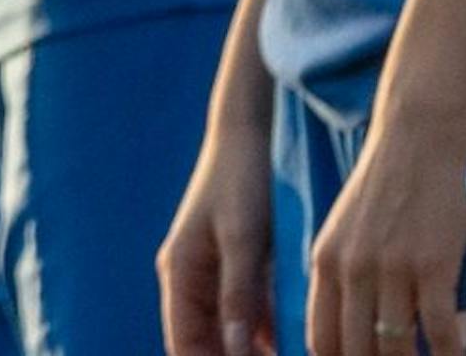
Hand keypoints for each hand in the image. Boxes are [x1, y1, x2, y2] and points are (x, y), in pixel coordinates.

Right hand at [158, 106, 278, 355]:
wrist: (249, 131)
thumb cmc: (242, 180)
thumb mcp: (243, 239)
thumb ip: (238, 297)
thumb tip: (236, 351)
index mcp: (179, 275)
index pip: (184, 346)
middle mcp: (188, 279)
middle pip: (203, 342)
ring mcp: (211, 272)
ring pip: (225, 329)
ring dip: (249, 349)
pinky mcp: (234, 263)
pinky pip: (244, 309)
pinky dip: (262, 329)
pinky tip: (286, 342)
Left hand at [307, 99, 465, 355]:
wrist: (420, 125)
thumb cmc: (390, 173)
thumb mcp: (346, 224)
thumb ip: (342, 271)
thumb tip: (353, 324)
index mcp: (326, 262)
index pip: (321, 341)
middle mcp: (352, 270)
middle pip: (357, 352)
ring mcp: (392, 268)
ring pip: (396, 348)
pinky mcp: (433, 262)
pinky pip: (439, 330)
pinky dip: (450, 352)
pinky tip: (462, 354)